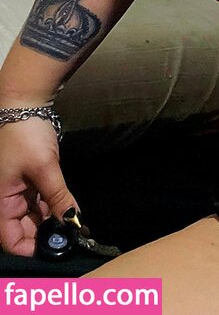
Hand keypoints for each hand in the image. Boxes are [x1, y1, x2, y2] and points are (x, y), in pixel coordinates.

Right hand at [0, 119, 80, 256]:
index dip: (31, 249)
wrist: (25, 103)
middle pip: (24, 231)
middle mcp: (7, 201)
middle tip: (74, 240)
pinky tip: (72, 213)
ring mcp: (18, 191)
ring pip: (35, 217)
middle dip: (47, 237)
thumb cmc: (26, 135)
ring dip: (54, 223)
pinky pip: (41, 202)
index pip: (11, 241)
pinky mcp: (30, 181)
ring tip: (78, 229)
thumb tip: (73, 221)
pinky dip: (55, 208)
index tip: (57, 249)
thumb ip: (58, 197)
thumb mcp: (45, 167)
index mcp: (1, 202)